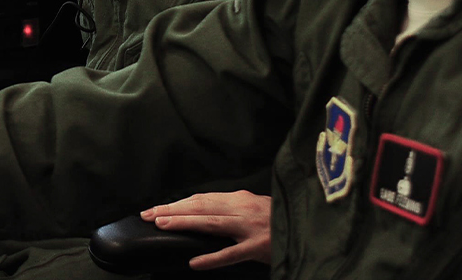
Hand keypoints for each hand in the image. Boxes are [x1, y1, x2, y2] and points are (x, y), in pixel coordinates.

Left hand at [140, 191, 271, 269]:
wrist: (313, 227)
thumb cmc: (280, 221)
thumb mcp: (255, 209)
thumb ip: (232, 210)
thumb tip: (201, 212)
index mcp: (241, 199)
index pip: (202, 199)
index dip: (177, 203)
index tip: (156, 208)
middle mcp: (243, 209)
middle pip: (201, 206)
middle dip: (172, 209)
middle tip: (148, 214)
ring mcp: (251, 228)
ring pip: (212, 223)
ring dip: (185, 223)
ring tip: (162, 225)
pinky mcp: (260, 248)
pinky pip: (232, 254)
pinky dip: (212, 258)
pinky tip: (195, 262)